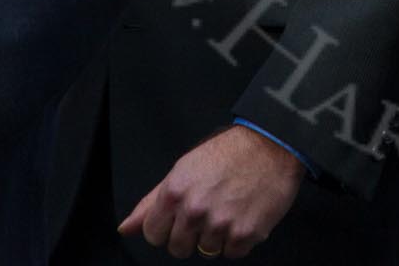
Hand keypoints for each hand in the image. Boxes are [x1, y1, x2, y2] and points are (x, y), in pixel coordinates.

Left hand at [119, 124, 305, 258]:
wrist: (273, 144)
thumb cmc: (228, 152)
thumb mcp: (183, 168)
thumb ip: (151, 202)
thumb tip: (125, 228)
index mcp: (174, 192)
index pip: (153, 235)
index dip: (166, 227)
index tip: (181, 217)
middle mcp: (194, 210)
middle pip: (178, 248)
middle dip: (190, 235)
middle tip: (209, 211)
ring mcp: (220, 224)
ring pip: (206, 252)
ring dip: (217, 236)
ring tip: (230, 208)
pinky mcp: (246, 233)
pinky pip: (233, 253)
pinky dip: (239, 239)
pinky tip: (244, 215)